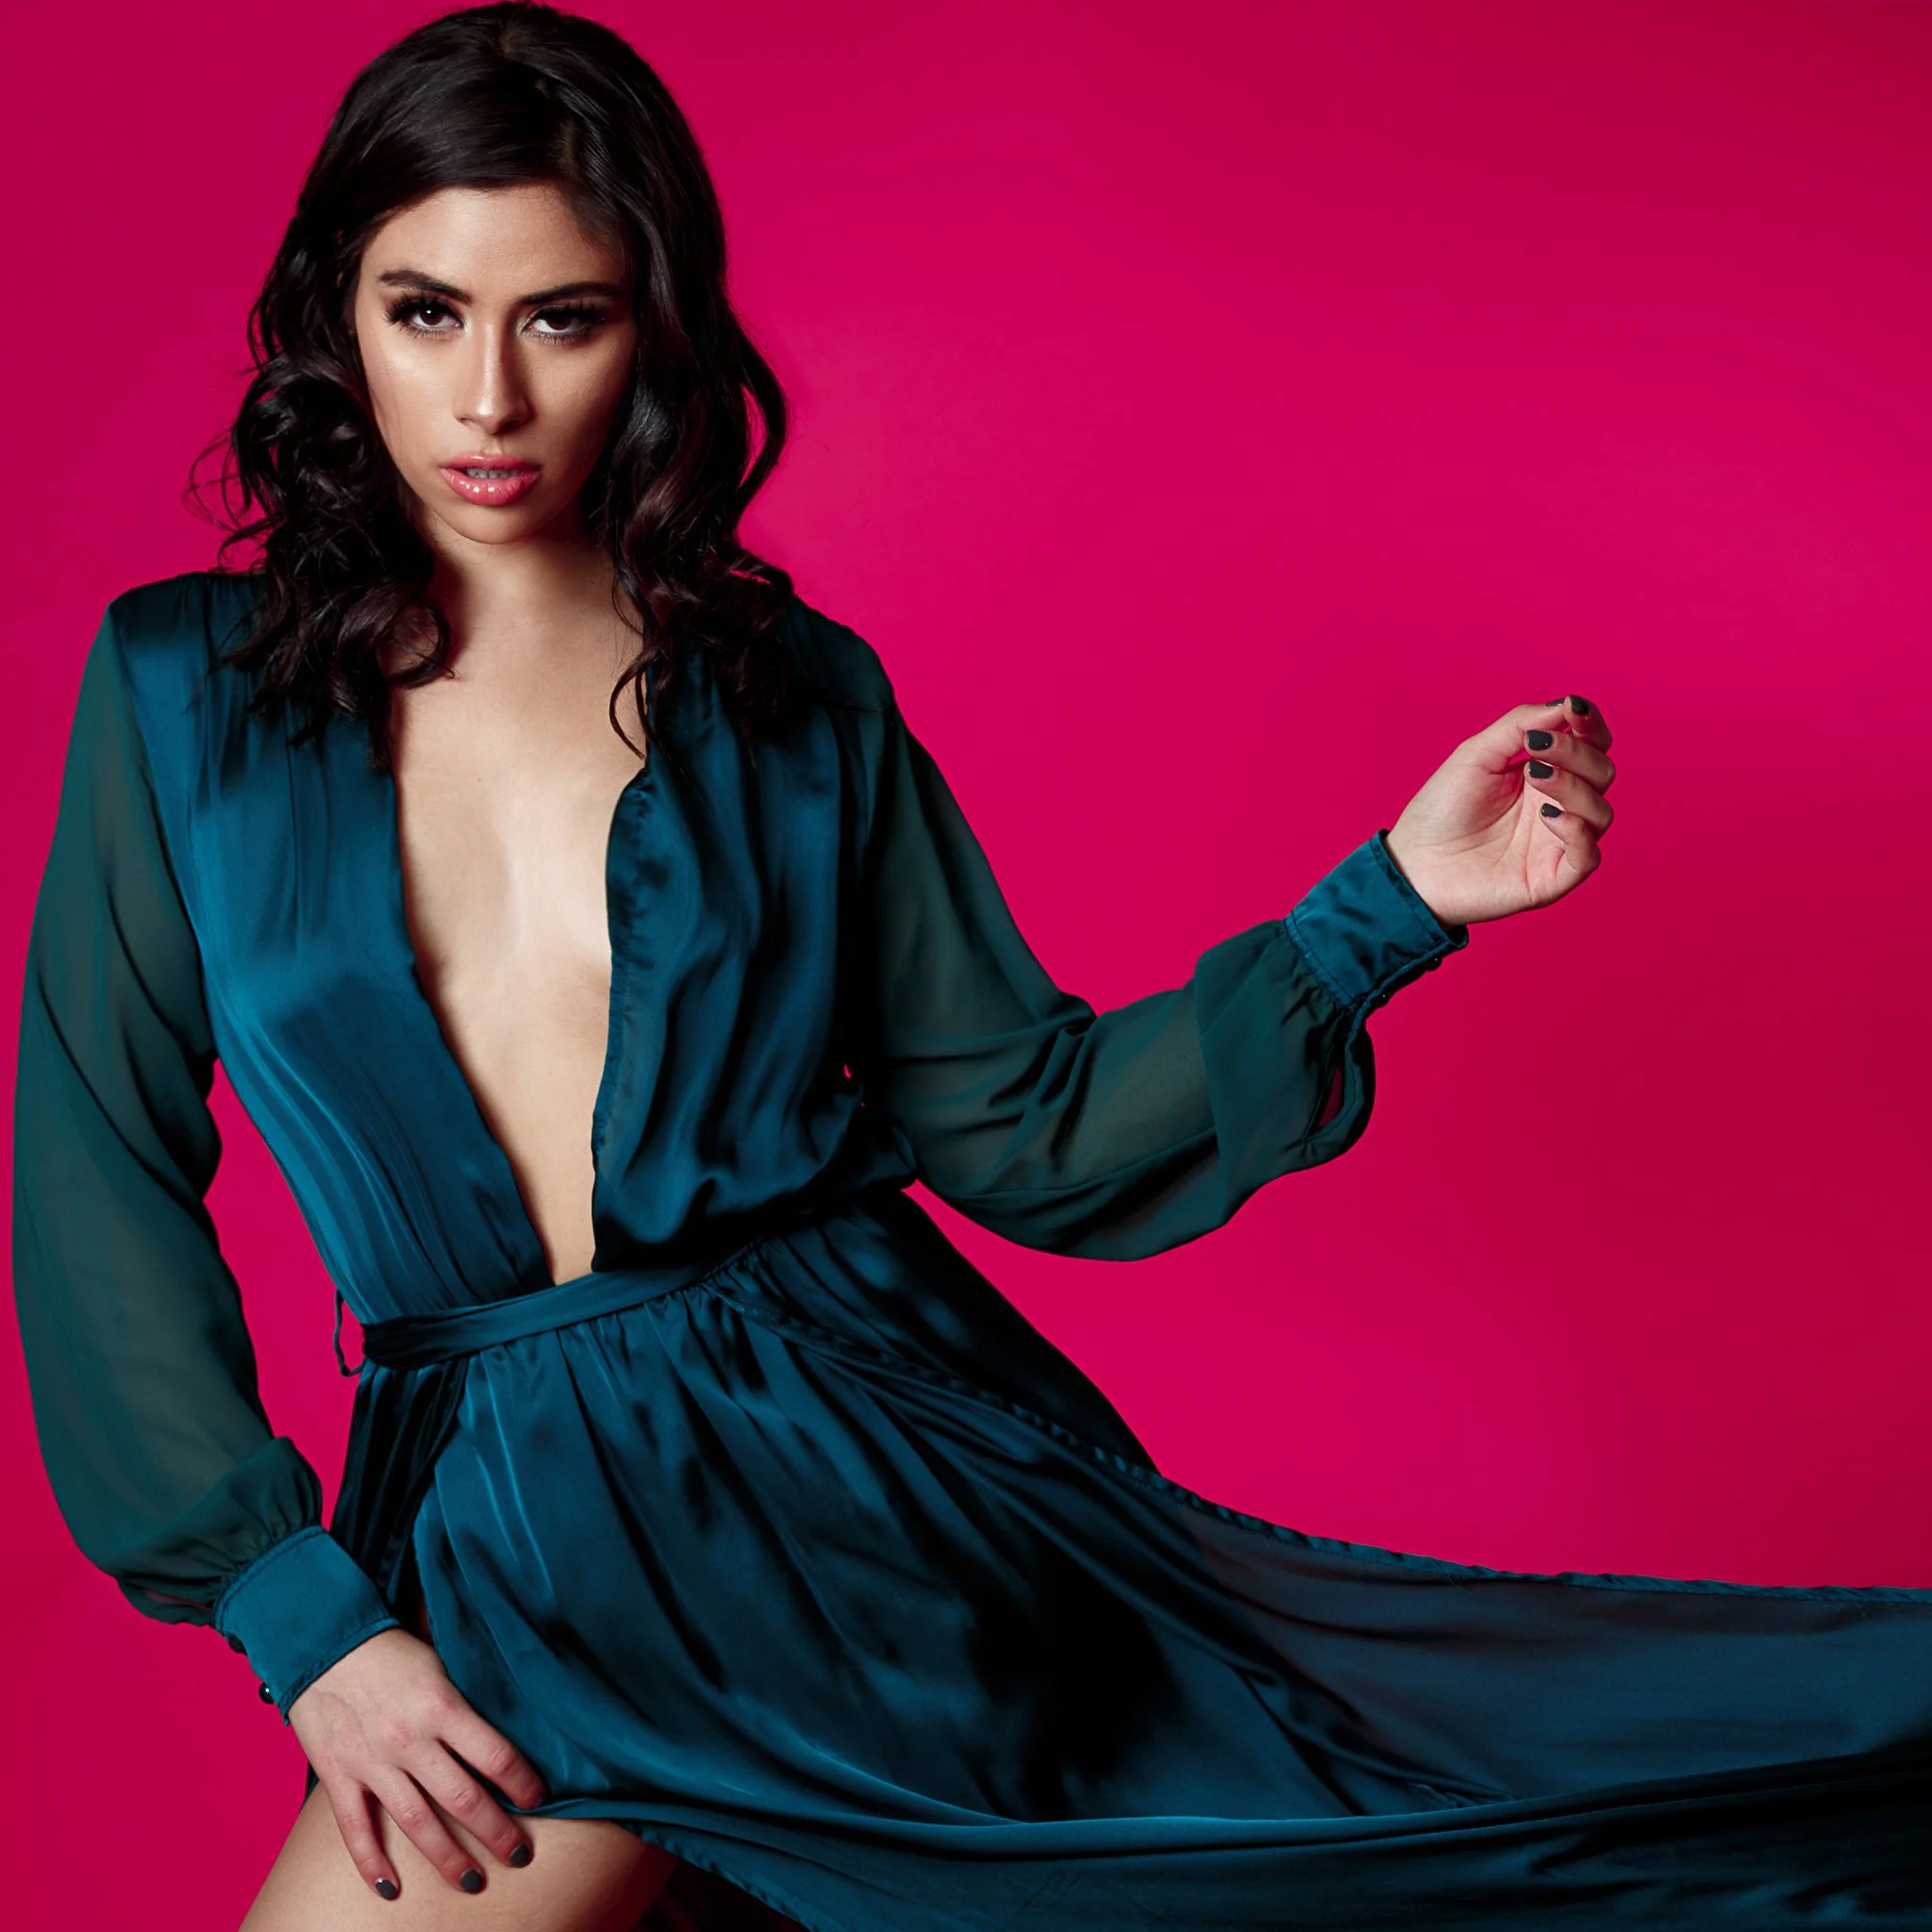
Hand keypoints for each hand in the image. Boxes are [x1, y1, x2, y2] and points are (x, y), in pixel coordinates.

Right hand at [288, 1625, 547, 1900]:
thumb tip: (509, 1716)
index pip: (495, 1755)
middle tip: (519, 1854)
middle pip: (463, 1798)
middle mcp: (410, 1739)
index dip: (522, 1783)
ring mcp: (372, 1762)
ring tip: (471, 1881)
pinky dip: (372, 1862)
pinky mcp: (339, 1775)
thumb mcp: (441, 1658)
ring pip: (417, 1822)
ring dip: (446, 1857)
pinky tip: (390, 1888)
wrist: (322, 1642)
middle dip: (495, 1831)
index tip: (538, 1800)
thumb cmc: (390, 1648)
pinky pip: (356, 1828)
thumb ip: (466, 1696)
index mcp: (442, 1705)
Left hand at [1383, 694, 1614, 927]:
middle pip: (1601, 772)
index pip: (1590, 744)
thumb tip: (1566, 704)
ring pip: (1600, 811)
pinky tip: (1547, 816)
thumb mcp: (1477, 755)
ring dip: (1574, 786)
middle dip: (1578, 752)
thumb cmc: (1441, 809)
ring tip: (1533, 776)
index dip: (1591, 725)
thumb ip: (1520, 725)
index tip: (1575, 709)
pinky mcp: (1552, 877)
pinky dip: (1577, 831)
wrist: (1413, 864)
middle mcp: (1558, 805)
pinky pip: (1588, 856)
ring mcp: (1556, 842)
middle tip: (1536, 748)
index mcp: (1545, 772)